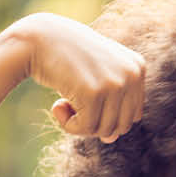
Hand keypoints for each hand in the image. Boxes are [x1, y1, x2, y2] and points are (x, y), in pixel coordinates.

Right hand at [7, 13, 146, 141]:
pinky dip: (68, 125)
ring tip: (64, 104)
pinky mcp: (95, 92)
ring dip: (80, 125)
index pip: (133, 115)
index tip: (84, 99)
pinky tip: (57, 105)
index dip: (106, 115)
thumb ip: (109, 106)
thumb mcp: (96, 77)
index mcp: (137, 68)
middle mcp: (132, 74)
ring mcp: (116, 83)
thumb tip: (111, 138)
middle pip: (122, 126)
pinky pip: (85, 128)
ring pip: (104, 130)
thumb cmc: (66, 58)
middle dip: (95, 123)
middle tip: (73, 105)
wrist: (38, 38)